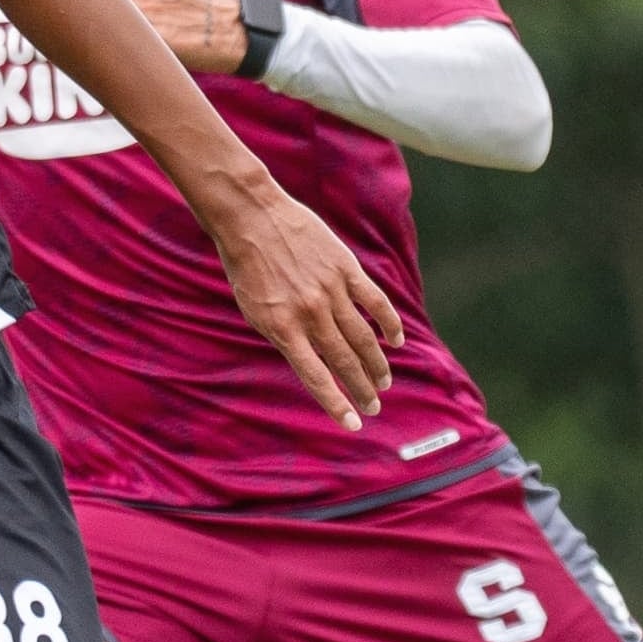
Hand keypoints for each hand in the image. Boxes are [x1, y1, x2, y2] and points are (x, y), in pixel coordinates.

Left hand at [83, 0, 246, 73]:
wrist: (229, 29)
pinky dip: (103, 40)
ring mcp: (141, 7)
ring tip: (95, 29)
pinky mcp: (146, 36)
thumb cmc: (195, 1)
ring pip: (94, 9)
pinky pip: (110, 36)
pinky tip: (108, 46)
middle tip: (82, 7)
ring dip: (89, 18)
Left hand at [210, 181, 402, 428]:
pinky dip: (388, 323)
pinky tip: (395, 341)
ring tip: (384, 382)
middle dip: (362, 389)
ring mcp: (329, 290)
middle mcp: (309, 313)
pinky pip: (374, 301)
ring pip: (362, 336)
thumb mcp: (254, 310)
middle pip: (344, 360)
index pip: (315, 376)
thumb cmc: (247, 266)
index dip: (336, 403)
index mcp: (283, 327)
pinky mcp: (345, 268)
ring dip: (376, 363)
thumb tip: (310, 361)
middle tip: (374, 406)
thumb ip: (282, 336)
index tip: (353, 424)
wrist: (251, 217)